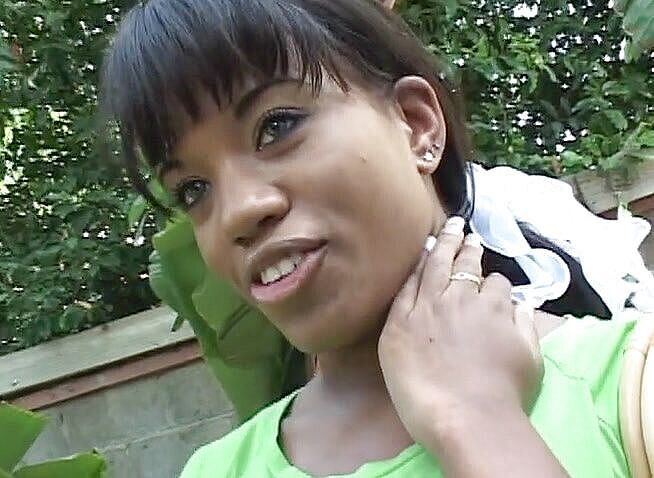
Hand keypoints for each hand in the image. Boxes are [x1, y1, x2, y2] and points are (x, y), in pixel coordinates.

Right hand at [377, 217, 543, 446]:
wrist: (466, 417)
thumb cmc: (418, 385)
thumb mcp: (393, 339)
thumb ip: (404, 302)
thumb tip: (419, 270)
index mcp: (432, 299)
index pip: (438, 260)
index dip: (447, 241)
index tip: (454, 225)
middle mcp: (465, 299)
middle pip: (469, 265)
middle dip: (470, 248)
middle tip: (472, 237)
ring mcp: (497, 316)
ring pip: (498, 283)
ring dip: (492, 280)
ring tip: (492, 283)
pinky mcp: (523, 337)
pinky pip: (523, 309)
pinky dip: (518, 306)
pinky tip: (518, 309)